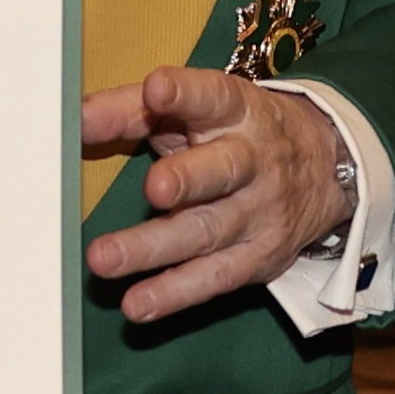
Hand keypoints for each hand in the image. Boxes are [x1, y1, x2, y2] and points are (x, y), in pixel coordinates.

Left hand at [80, 65, 350, 324]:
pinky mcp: (258, 259)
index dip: (187, 94)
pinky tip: (137, 303)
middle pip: (222, 170)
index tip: (158, 90)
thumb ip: (128, 108)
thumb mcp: (194, 107)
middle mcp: (253, 159)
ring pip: (207, 231)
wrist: (324, 167)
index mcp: (235, 109)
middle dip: (187, 179)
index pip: (213, 96)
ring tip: (105, 259)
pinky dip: (174, 294)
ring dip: (155, 248)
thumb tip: (71, 115)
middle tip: (153, 188)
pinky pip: (213, 279)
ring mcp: (258, 213)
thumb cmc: (232, 130)